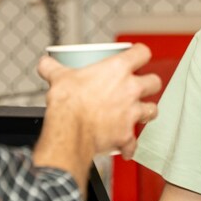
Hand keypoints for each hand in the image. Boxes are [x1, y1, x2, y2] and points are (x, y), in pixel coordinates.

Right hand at [37, 43, 161, 159]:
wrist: (69, 130)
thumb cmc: (68, 102)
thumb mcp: (58, 77)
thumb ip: (52, 68)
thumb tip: (46, 63)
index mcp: (117, 69)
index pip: (141, 53)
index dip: (140, 53)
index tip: (137, 56)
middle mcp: (130, 90)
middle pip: (154, 82)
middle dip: (149, 84)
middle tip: (139, 87)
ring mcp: (131, 113)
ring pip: (152, 110)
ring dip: (146, 112)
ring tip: (138, 114)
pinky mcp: (126, 135)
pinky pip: (133, 143)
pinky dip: (129, 146)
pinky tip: (124, 147)